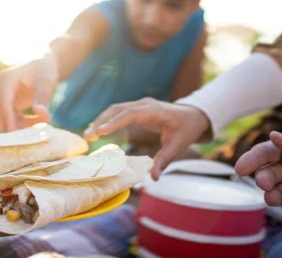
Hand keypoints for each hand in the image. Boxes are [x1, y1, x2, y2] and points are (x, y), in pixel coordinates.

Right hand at [0, 54, 57, 130]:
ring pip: (4, 116)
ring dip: (20, 124)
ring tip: (42, 122)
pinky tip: (39, 120)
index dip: (8, 119)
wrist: (43, 64)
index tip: (15, 134)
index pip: (3, 103)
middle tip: (31, 135)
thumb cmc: (45, 70)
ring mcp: (0, 94)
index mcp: (6, 79)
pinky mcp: (6, 102)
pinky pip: (10, 117)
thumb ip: (43, 97)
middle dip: (14, 124)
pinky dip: (22, 122)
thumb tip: (42, 113)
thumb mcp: (47, 82)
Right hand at [83, 98, 210, 179]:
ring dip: (101, 120)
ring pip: (115, 109)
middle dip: (101, 121)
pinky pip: (118, 112)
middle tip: (87, 136)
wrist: (194, 115)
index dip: (114, 123)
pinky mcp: (136, 108)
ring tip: (88, 135)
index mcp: (155, 111)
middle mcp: (144, 104)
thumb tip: (152, 178)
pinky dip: (106, 120)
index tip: (100, 131)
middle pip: (117, 109)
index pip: (130, 114)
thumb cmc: (186, 130)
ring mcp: (139, 105)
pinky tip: (97, 130)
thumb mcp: (178, 145)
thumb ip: (164, 160)